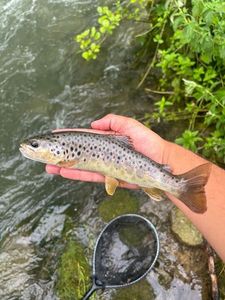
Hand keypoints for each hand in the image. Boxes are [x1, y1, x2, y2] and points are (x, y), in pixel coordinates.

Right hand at [45, 114, 166, 187]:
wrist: (160, 164)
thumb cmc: (148, 143)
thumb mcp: (130, 126)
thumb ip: (113, 121)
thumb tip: (93, 124)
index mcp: (107, 139)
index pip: (84, 136)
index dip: (69, 136)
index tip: (55, 135)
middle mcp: (103, 152)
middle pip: (79, 152)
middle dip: (62, 154)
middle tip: (45, 155)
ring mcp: (105, 165)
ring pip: (81, 166)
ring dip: (64, 166)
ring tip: (49, 167)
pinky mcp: (109, 177)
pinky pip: (90, 175)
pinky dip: (76, 174)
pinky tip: (63, 173)